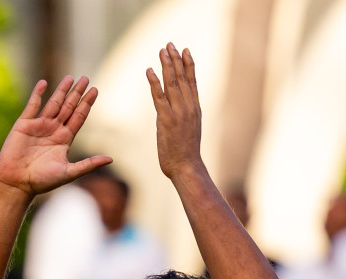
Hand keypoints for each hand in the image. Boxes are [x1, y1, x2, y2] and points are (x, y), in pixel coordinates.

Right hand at [0, 75, 109, 198]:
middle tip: (86, 79)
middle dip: (77, 93)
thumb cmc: (41, 181)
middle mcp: (53, 130)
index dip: (86, 104)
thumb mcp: (68, 172)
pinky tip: (44, 83)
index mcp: (64, 139)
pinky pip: (32, 106)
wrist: (16, 184)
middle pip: (68, 107)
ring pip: (53, 104)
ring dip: (61, 91)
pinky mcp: (23, 125)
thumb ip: (88, 164)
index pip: (78, 117)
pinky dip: (37, 94)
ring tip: (70, 78)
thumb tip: (110, 160)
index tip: (95, 90)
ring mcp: (38, 126)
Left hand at [149, 44, 202, 179]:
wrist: (186, 166)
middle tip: (170, 44)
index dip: (188, 64)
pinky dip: (154, 83)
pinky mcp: (166, 120)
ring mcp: (178, 112)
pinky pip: (159, 97)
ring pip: (172, 83)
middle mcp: (189, 107)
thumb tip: (170, 113)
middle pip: (182, 78)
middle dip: (176, 60)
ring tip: (162, 51)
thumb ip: (181, 117)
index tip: (185, 50)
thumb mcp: (187, 130)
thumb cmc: (185, 152)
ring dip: (166, 66)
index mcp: (195, 108)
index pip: (192, 81)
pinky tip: (150, 70)